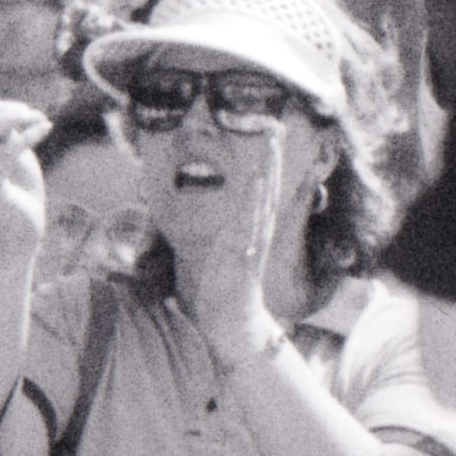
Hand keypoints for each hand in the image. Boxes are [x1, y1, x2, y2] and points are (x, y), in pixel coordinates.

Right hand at [0, 85, 50, 256]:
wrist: (22, 227)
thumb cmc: (17, 185)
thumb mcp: (9, 144)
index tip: (23, 111)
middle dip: (11, 107)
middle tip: (36, 115)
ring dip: (18, 117)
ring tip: (41, 119)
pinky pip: (7, 152)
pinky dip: (29, 135)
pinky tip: (46, 128)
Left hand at [185, 129, 282, 362]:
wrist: (227, 329)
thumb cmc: (214, 295)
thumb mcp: (203, 257)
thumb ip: (200, 238)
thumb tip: (179, 222)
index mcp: (245, 233)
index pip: (257, 194)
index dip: (262, 165)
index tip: (266, 138)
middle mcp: (253, 235)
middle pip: (266, 189)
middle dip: (271, 158)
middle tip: (276, 127)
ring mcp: (252, 245)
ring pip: (264, 200)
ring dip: (268, 169)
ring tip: (272, 142)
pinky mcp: (246, 258)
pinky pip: (252, 224)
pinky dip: (256, 201)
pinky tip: (258, 180)